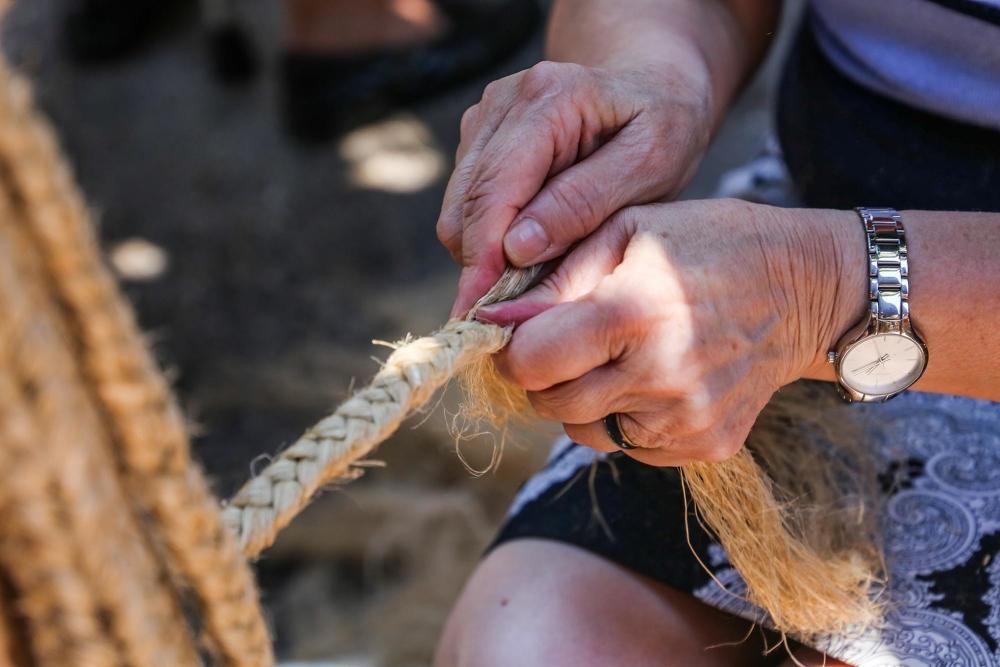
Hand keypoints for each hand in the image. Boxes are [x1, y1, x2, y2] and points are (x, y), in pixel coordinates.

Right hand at [437, 60, 713, 316]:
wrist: (653, 83)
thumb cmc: (664, 125)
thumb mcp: (650, 165)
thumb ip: (584, 202)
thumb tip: (517, 247)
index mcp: (549, 101)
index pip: (495, 190)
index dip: (484, 259)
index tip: (481, 315)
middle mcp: (506, 101)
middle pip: (466, 204)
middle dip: (481, 265)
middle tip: (514, 315)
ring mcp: (486, 116)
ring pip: (458, 208)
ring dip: (485, 252)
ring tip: (535, 277)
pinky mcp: (480, 135)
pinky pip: (466, 202)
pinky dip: (489, 234)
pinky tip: (532, 245)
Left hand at [476, 199, 864, 465]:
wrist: (804, 290)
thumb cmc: (710, 244)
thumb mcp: (629, 230)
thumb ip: (557, 276)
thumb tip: (494, 318)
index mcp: (634, 313)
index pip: (531, 363)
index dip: (509, 350)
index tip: (515, 334)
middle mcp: (660, 376)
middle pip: (550, 404)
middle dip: (542, 375)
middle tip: (566, 341)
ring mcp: (686, 420)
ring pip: (583, 432)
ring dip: (581, 399)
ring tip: (616, 356)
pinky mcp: (705, 446)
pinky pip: (629, 445)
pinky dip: (624, 416)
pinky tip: (653, 377)